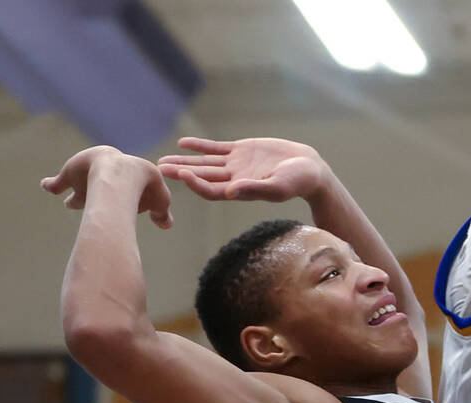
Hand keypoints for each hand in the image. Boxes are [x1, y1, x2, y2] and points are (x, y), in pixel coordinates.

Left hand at [41, 146, 172, 228]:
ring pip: (79, 189)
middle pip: (99, 189)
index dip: (125, 198)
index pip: (125, 187)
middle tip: (93, 207)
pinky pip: (57, 183)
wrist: (120, 175)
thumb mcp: (161, 199)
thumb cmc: (143, 186)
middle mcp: (103, 174)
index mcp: (126, 173)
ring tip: (67, 202)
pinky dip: (51, 185)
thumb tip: (165, 223)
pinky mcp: (68, 177)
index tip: (125, 206)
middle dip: (96, 196)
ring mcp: (84, 176)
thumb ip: (161, 211)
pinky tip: (46, 186)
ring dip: (74, 198)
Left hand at [157, 137, 332, 202]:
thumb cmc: (297, 182)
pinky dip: (200, 146)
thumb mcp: (278, 186)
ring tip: (163, 160)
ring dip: (185, 161)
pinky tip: (183, 143)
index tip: (182, 175)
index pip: (212, 190)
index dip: (196, 184)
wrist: (310, 168)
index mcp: (241, 191)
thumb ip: (254, 189)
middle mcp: (234, 179)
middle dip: (181, 172)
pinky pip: (216, 148)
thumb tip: (230, 192)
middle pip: (202, 176)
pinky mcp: (242, 151)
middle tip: (160, 168)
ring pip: (205, 163)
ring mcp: (237, 165)